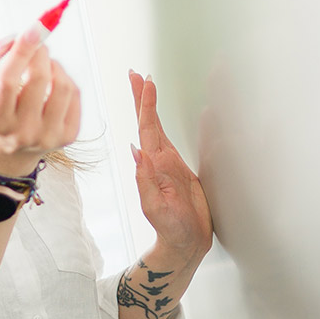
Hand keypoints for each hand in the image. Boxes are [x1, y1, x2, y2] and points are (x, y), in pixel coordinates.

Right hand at [0, 27, 81, 175]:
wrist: (8, 151)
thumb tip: (12, 42)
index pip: (6, 82)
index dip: (20, 53)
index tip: (31, 31)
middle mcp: (22, 133)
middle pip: (39, 79)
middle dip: (39, 53)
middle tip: (36, 44)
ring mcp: (48, 136)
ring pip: (62, 85)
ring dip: (53, 65)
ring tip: (43, 67)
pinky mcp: (68, 135)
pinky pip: (74, 94)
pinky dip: (64, 79)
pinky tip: (52, 83)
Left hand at [130, 71, 212, 265]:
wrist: (184, 243)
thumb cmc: (170, 228)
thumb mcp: (155, 206)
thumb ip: (146, 180)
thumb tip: (136, 150)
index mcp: (153, 165)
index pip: (147, 128)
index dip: (146, 104)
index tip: (143, 82)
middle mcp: (160, 161)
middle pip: (149, 123)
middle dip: (142, 98)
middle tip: (135, 75)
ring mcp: (170, 165)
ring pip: (159, 128)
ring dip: (152, 107)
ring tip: (147, 85)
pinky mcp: (181, 170)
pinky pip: (176, 141)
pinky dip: (172, 124)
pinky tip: (169, 114)